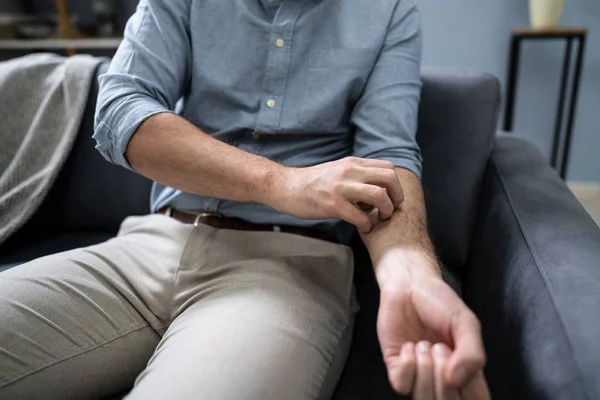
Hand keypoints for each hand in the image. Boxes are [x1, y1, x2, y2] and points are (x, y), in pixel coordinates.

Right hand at [271, 157, 403, 231]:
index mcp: (353, 163)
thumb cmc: (312, 183)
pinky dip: (367, 225)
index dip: (395, 185)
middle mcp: (350, 172)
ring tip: (379, 219)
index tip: (391, 198)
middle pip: (389, 178)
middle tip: (390, 210)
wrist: (285, 186)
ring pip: (379, 195)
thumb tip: (377, 188)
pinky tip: (363, 227)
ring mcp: (341, 188)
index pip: (388, 168)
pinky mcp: (332, 205)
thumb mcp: (337, 170)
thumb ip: (357, 175)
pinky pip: (360, 216)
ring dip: (385, 211)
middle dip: (396, 197)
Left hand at [375, 250, 489, 398]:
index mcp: (466, 371)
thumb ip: (472, 353)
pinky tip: (410, 346)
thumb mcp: (466, 323)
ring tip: (425, 345)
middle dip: (443, 376)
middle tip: (440, 347)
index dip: (468, 388)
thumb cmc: (440, 302)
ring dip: (425, 369)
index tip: (461, 360)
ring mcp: (419, 374)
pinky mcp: (396, 366)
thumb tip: (455, 380)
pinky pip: (402, 385)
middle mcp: (443, 378)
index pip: (474, 399)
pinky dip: (407, 365)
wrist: (409, 285)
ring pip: (424, 398)